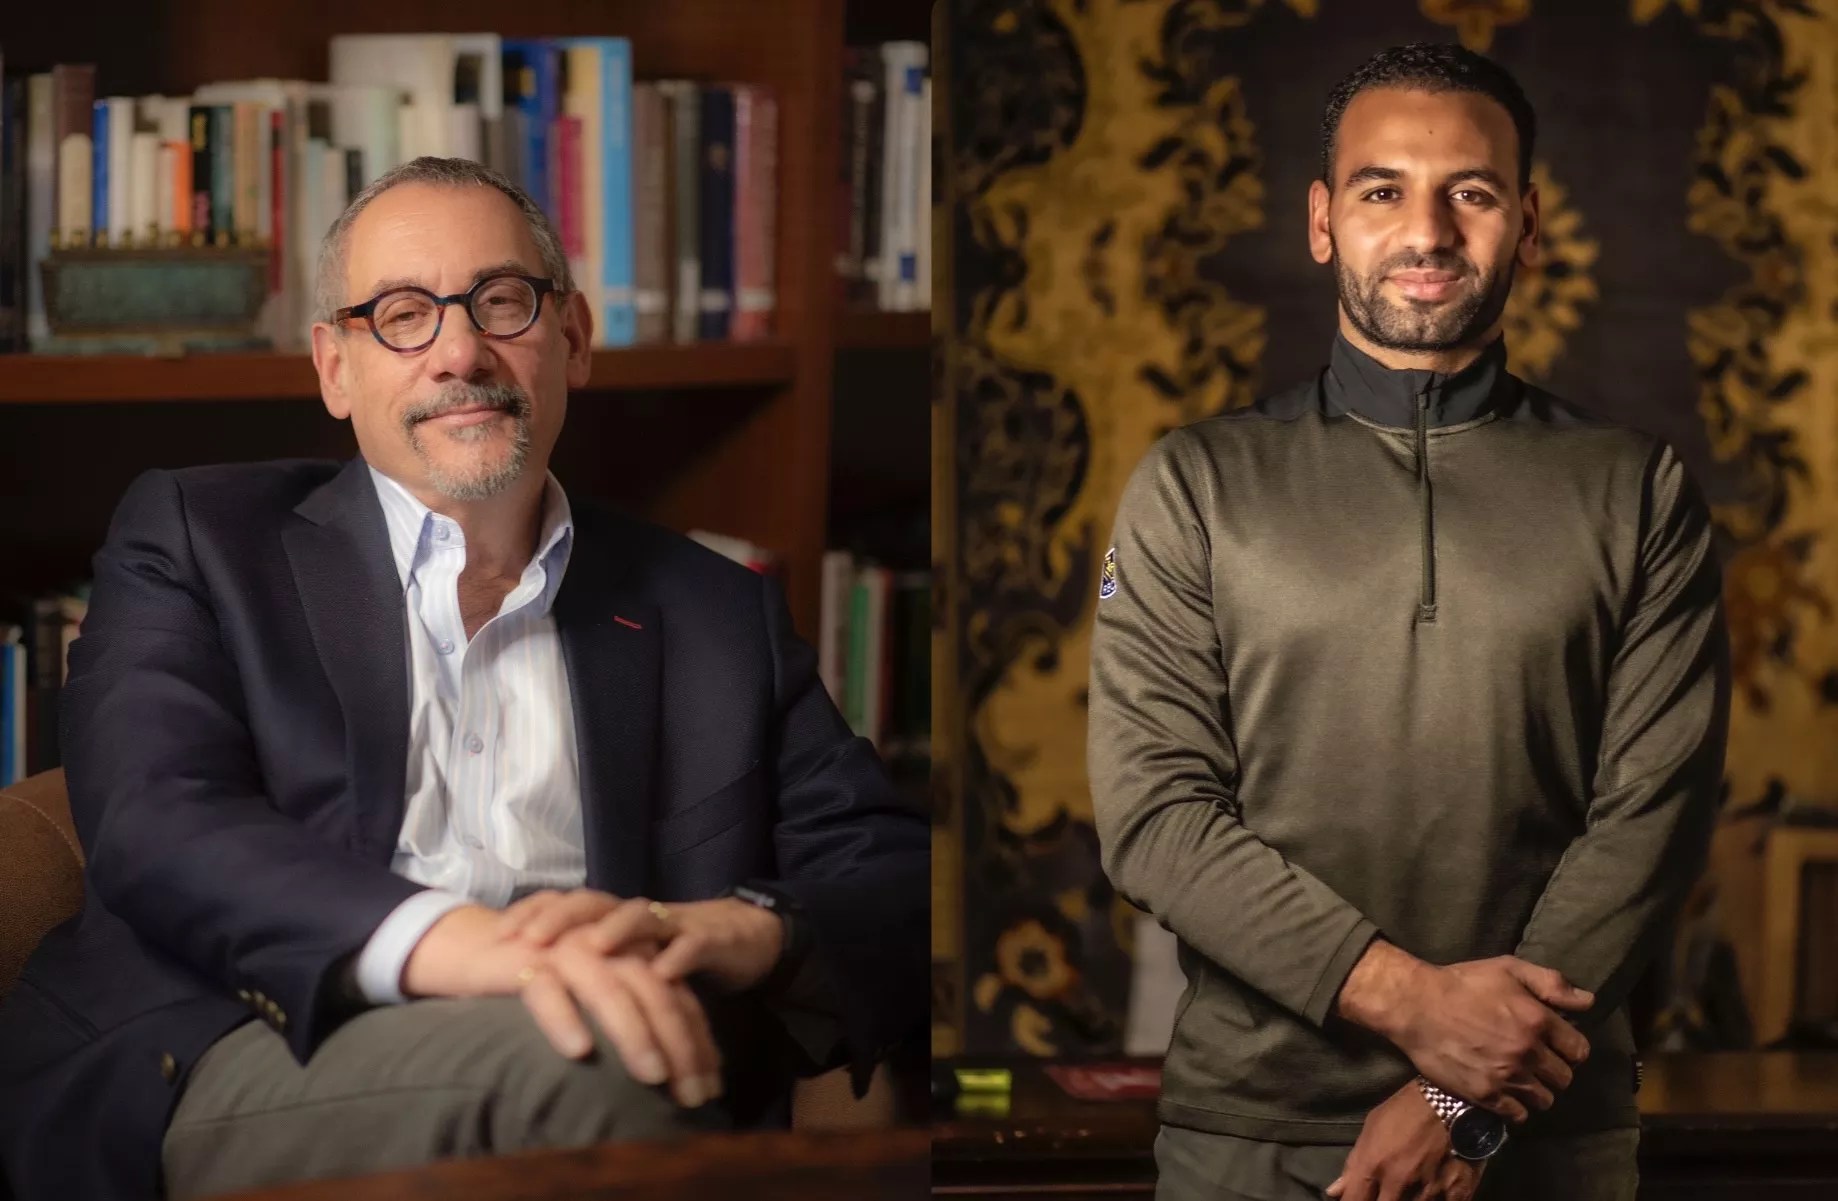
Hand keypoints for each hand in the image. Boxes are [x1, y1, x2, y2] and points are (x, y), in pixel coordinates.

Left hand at [500, 889, 785, 993]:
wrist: (740, 936)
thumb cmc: (669, 953)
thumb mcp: (623, 961)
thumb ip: (583, 968)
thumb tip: (528, 988)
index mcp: (612, 917)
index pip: (565, 904)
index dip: (532, 914)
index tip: (497, 937)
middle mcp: (638, 914)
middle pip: (594, 904)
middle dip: (561, 918)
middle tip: (530, 940)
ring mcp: (675, 924)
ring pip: (641, 917)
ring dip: (617, 930)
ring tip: (592, 949)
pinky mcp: (711, 940)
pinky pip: (693, 945)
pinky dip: (678, 957)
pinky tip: (662, 973)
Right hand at [519, 937, 723, 1108]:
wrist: (479, 943)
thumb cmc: (549, 978)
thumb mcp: (599, 993)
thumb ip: (634, 1015)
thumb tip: (674, 1072)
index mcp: (631, 954)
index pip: (677, 997)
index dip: (697, 1043)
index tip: (711, 1090)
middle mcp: (607, 948)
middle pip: (655, 993)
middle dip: (679, 1045)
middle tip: (691, 1094)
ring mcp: (567, 951)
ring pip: (610, 990)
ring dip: (634, 1034)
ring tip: (653, 1075)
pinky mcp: (524, 960)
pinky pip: (547, 990)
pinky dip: (564, 1019)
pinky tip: (579, 1051)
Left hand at [1325, 1082, 1485, 1200]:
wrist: (1445, 1100)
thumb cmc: (1403, 1110)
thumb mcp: (1371, 1128)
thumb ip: (1353, 1163)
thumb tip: (1334, 1191)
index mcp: (1372, 1164)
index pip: (1353, 1200)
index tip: (1355, 1199)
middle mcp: (1395, 1180)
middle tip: (1378, 1192)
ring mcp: (1422, 1188)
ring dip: (1399, 1199)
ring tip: (1399, 1188)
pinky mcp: (1447, 1189)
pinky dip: (1422, 1199)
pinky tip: (1420, 1192)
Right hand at [1336, 941, 1593, 1121]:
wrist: (1416, 1005)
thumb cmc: (1462, 983)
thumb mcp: (1508, 969)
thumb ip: (1551, 983)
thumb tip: (1588, 1002)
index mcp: (1538, 1020)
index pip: (1579, 1050)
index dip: (1570, 1048)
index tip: (1556, 1045)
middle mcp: (1528, 1052)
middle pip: (1564, 1078)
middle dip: (1554, 1070)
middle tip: (1537, 1062)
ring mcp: (1507, 1076)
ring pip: (1545, 1099)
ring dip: (1537, 1090)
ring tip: (1522, 1079)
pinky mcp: (1486, 1094)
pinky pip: (1518, 1115)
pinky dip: (1517, 1108)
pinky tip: (1506, 1094)